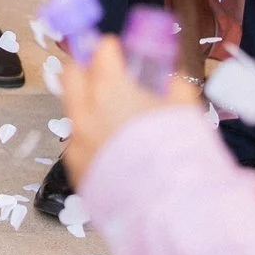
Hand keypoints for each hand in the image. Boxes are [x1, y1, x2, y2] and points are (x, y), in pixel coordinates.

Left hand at [60, 35, 199, 187]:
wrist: (167, 205)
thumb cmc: (178, 153)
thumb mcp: (184, 112)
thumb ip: (176, 89)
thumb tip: (173, 79)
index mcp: (110, 90)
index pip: (100, 54)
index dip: (109, 49)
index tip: (115, 49)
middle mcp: (85, 111)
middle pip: (71, 74)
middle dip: (83, 68)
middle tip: (100, 72)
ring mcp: (77, 139)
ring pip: (72, 110)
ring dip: (86, 105)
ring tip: (110, 113)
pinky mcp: (76, 165)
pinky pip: (78, 142)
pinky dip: (91, 138)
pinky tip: (111, 146)